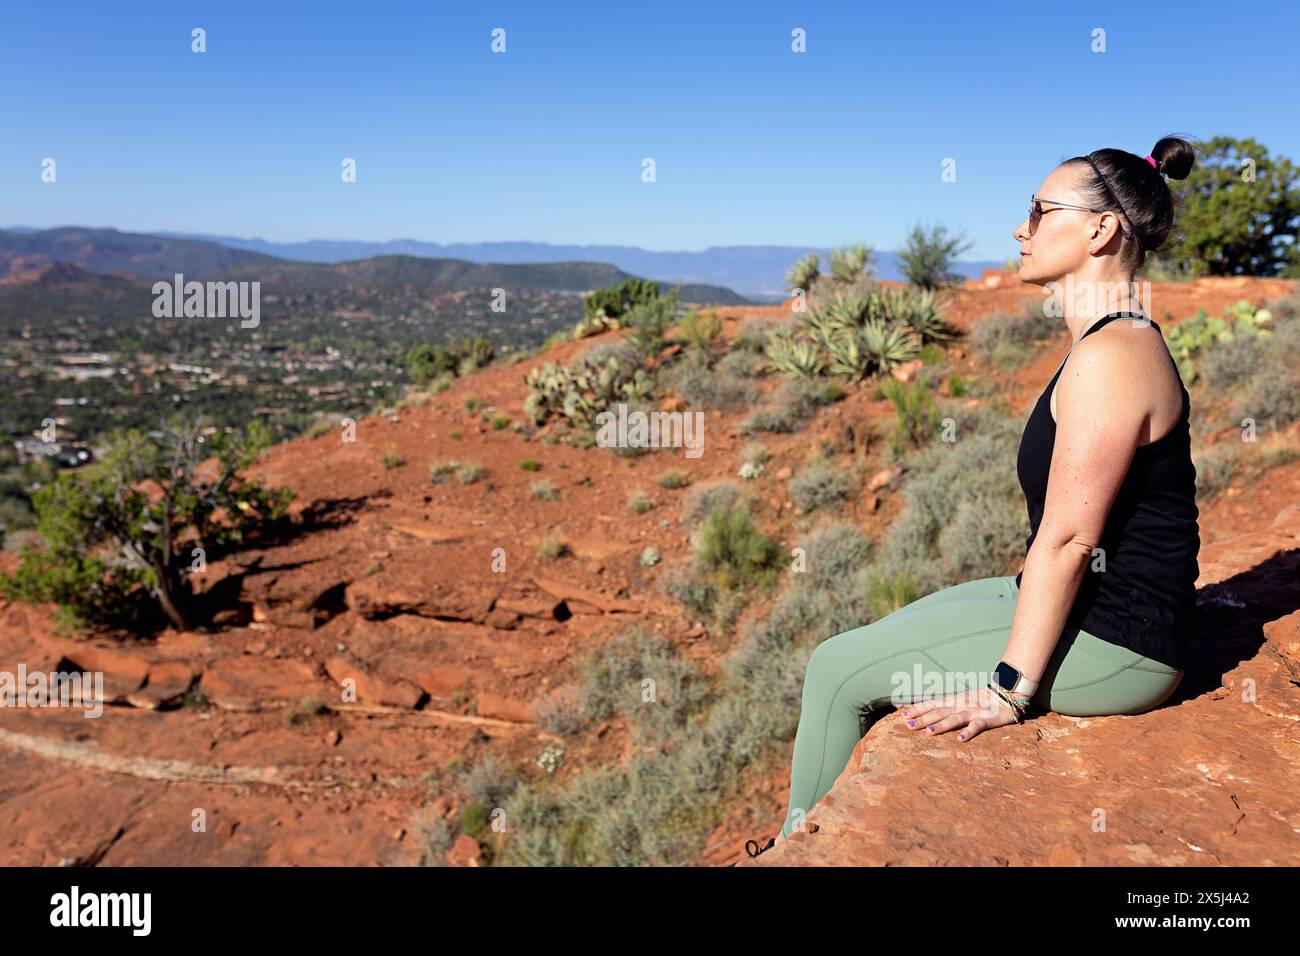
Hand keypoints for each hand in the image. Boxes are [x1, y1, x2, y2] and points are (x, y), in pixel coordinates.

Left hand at [899, 686, 1021, 741]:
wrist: (1007, 693)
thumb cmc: (981, 699)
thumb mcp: (960, 699)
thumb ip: (946, 705)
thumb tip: (927, 711)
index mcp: (953, 700)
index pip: (931, 704)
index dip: (917, 709)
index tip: (902, 715)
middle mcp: (960, 704)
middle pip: (938, 712)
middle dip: (923, 719)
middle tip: (907, 726)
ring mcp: (973, 711)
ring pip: (954, 718)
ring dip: (941, 726)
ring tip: (929, 733)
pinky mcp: (987, 719)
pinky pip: (977, 726)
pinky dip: (968, 732)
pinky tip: (960, 739)